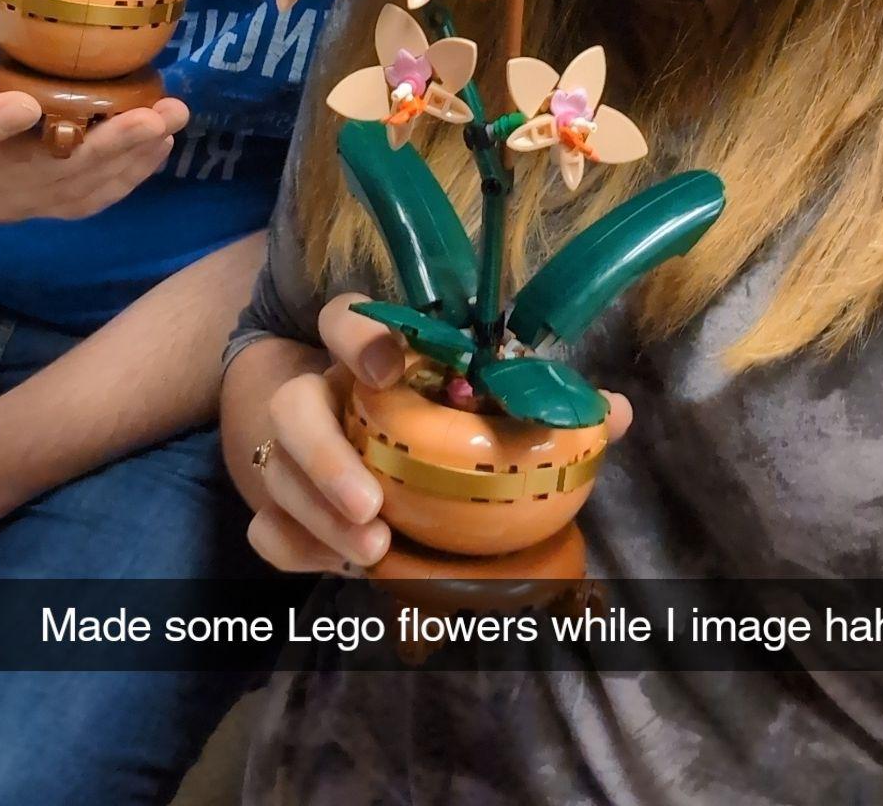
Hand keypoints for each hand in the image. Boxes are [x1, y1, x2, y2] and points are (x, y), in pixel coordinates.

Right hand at [0, 92, 189, 223]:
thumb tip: (33, 0)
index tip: (25, 105)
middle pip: (47, 167)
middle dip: (107, 143)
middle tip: (154, 115)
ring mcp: (13, 200)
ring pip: (76, 187)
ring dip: (130, 156)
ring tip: (170, 121)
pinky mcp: (37, 210)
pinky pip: (87, 200)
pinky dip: (127, 175)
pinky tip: (158, 146)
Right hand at [245, 293, 632, 574]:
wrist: (358, 439)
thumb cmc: (439, 416)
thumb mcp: (484, 401)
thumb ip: (545, 403)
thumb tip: (616, 413)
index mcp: (372, 352)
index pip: (345, 317)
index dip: (360, 336)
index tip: (388, 366)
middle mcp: (323, 391)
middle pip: (292, 403)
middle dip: (325, 456)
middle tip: (373, 506)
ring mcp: (292, 446)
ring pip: (276, 469)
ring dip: (317, 516)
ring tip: (372, 555)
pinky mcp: (279, 498)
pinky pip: (266, 525)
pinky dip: (294, 548)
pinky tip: (337, 566)